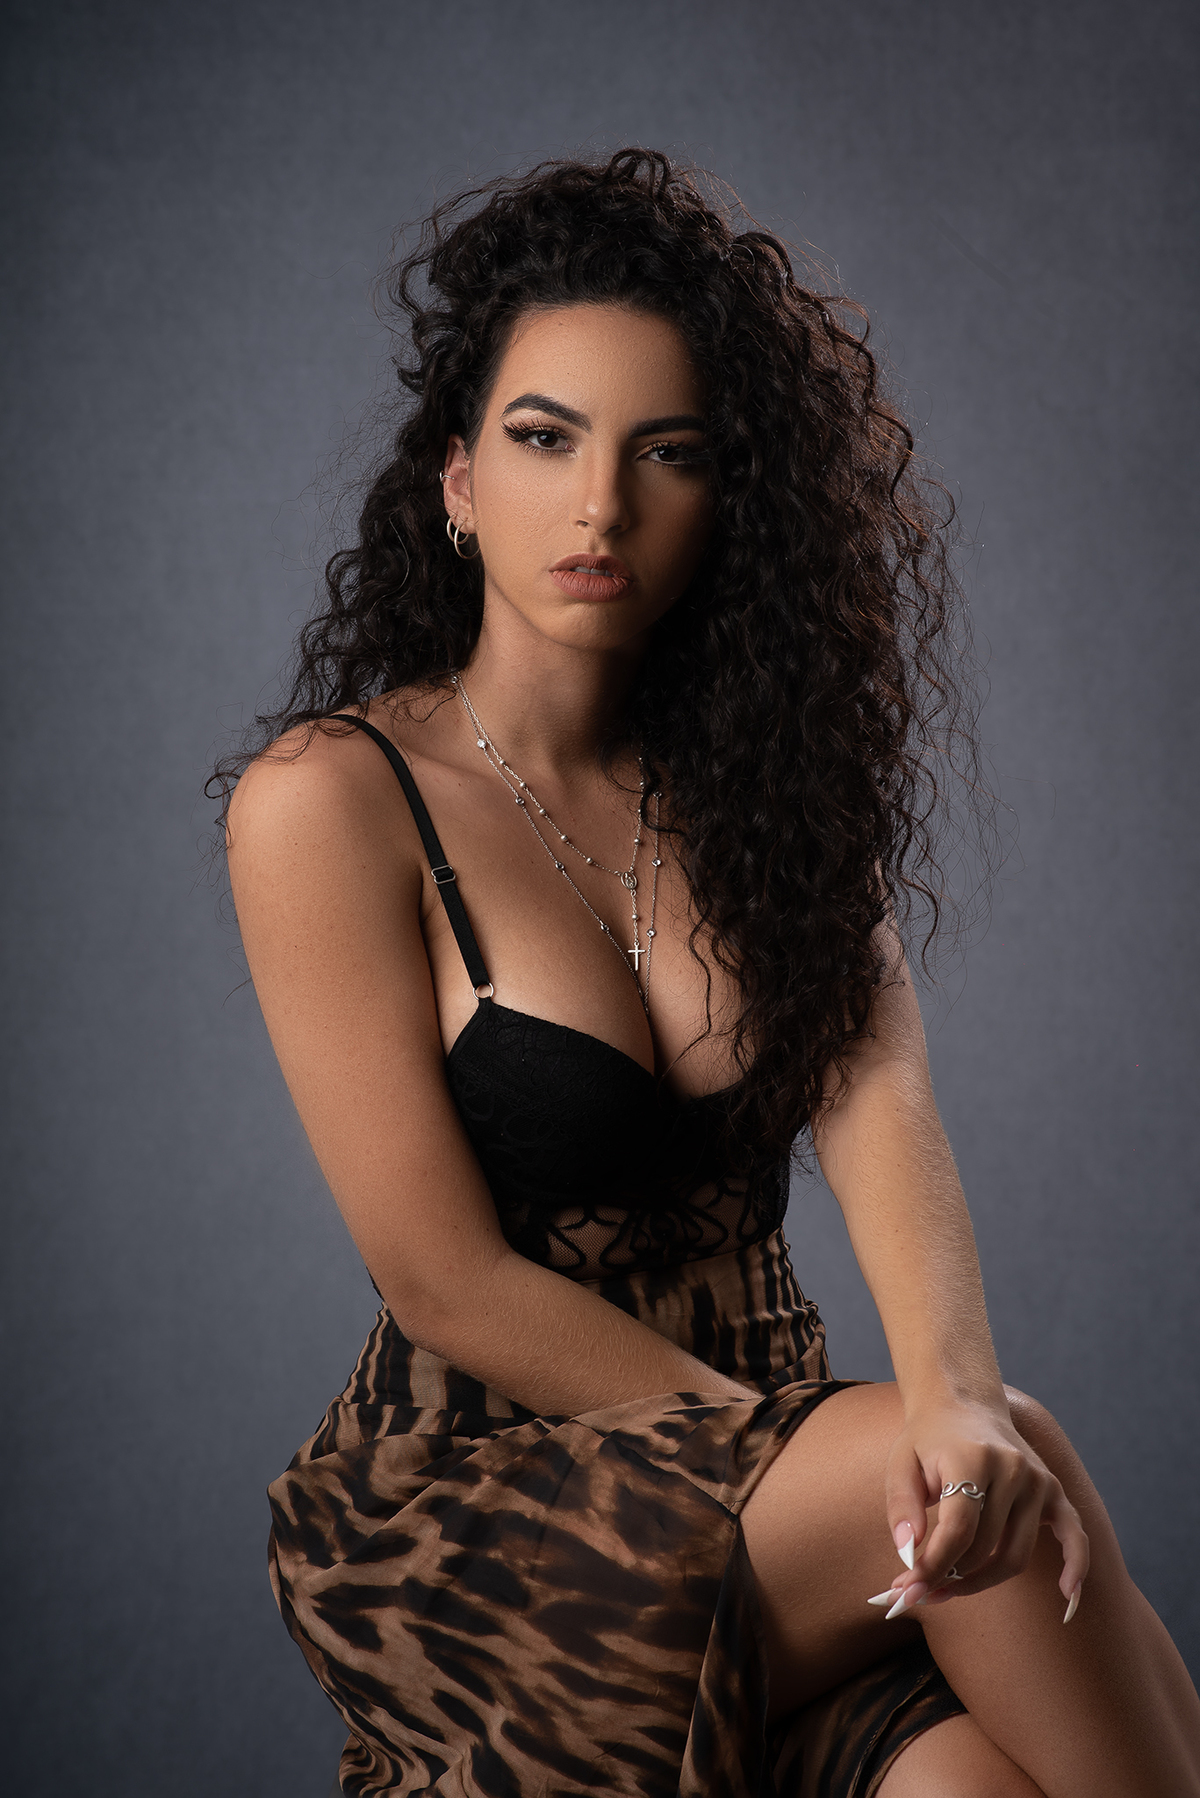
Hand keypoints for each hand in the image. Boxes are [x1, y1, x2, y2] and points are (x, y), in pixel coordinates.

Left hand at [872, 1395, 1089, 1622]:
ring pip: (1016, 1554)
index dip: (933, 1567)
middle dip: (950, 1577)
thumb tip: (907, 1555)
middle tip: (922, 1591)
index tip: (908, 1589)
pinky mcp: (1053, 1491)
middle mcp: (1013, 1468)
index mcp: (973, 1458)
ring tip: (950, 1589)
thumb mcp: (902, 1464)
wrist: (962, 1404)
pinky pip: (1074, 1535)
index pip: (958, 1531)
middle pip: (985, 1548)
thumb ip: (902, 1508)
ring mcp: (1038, 1480)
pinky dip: (1075, 1567)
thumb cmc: (928, 1440)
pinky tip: (1066, 1596)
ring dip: (982, 1581)